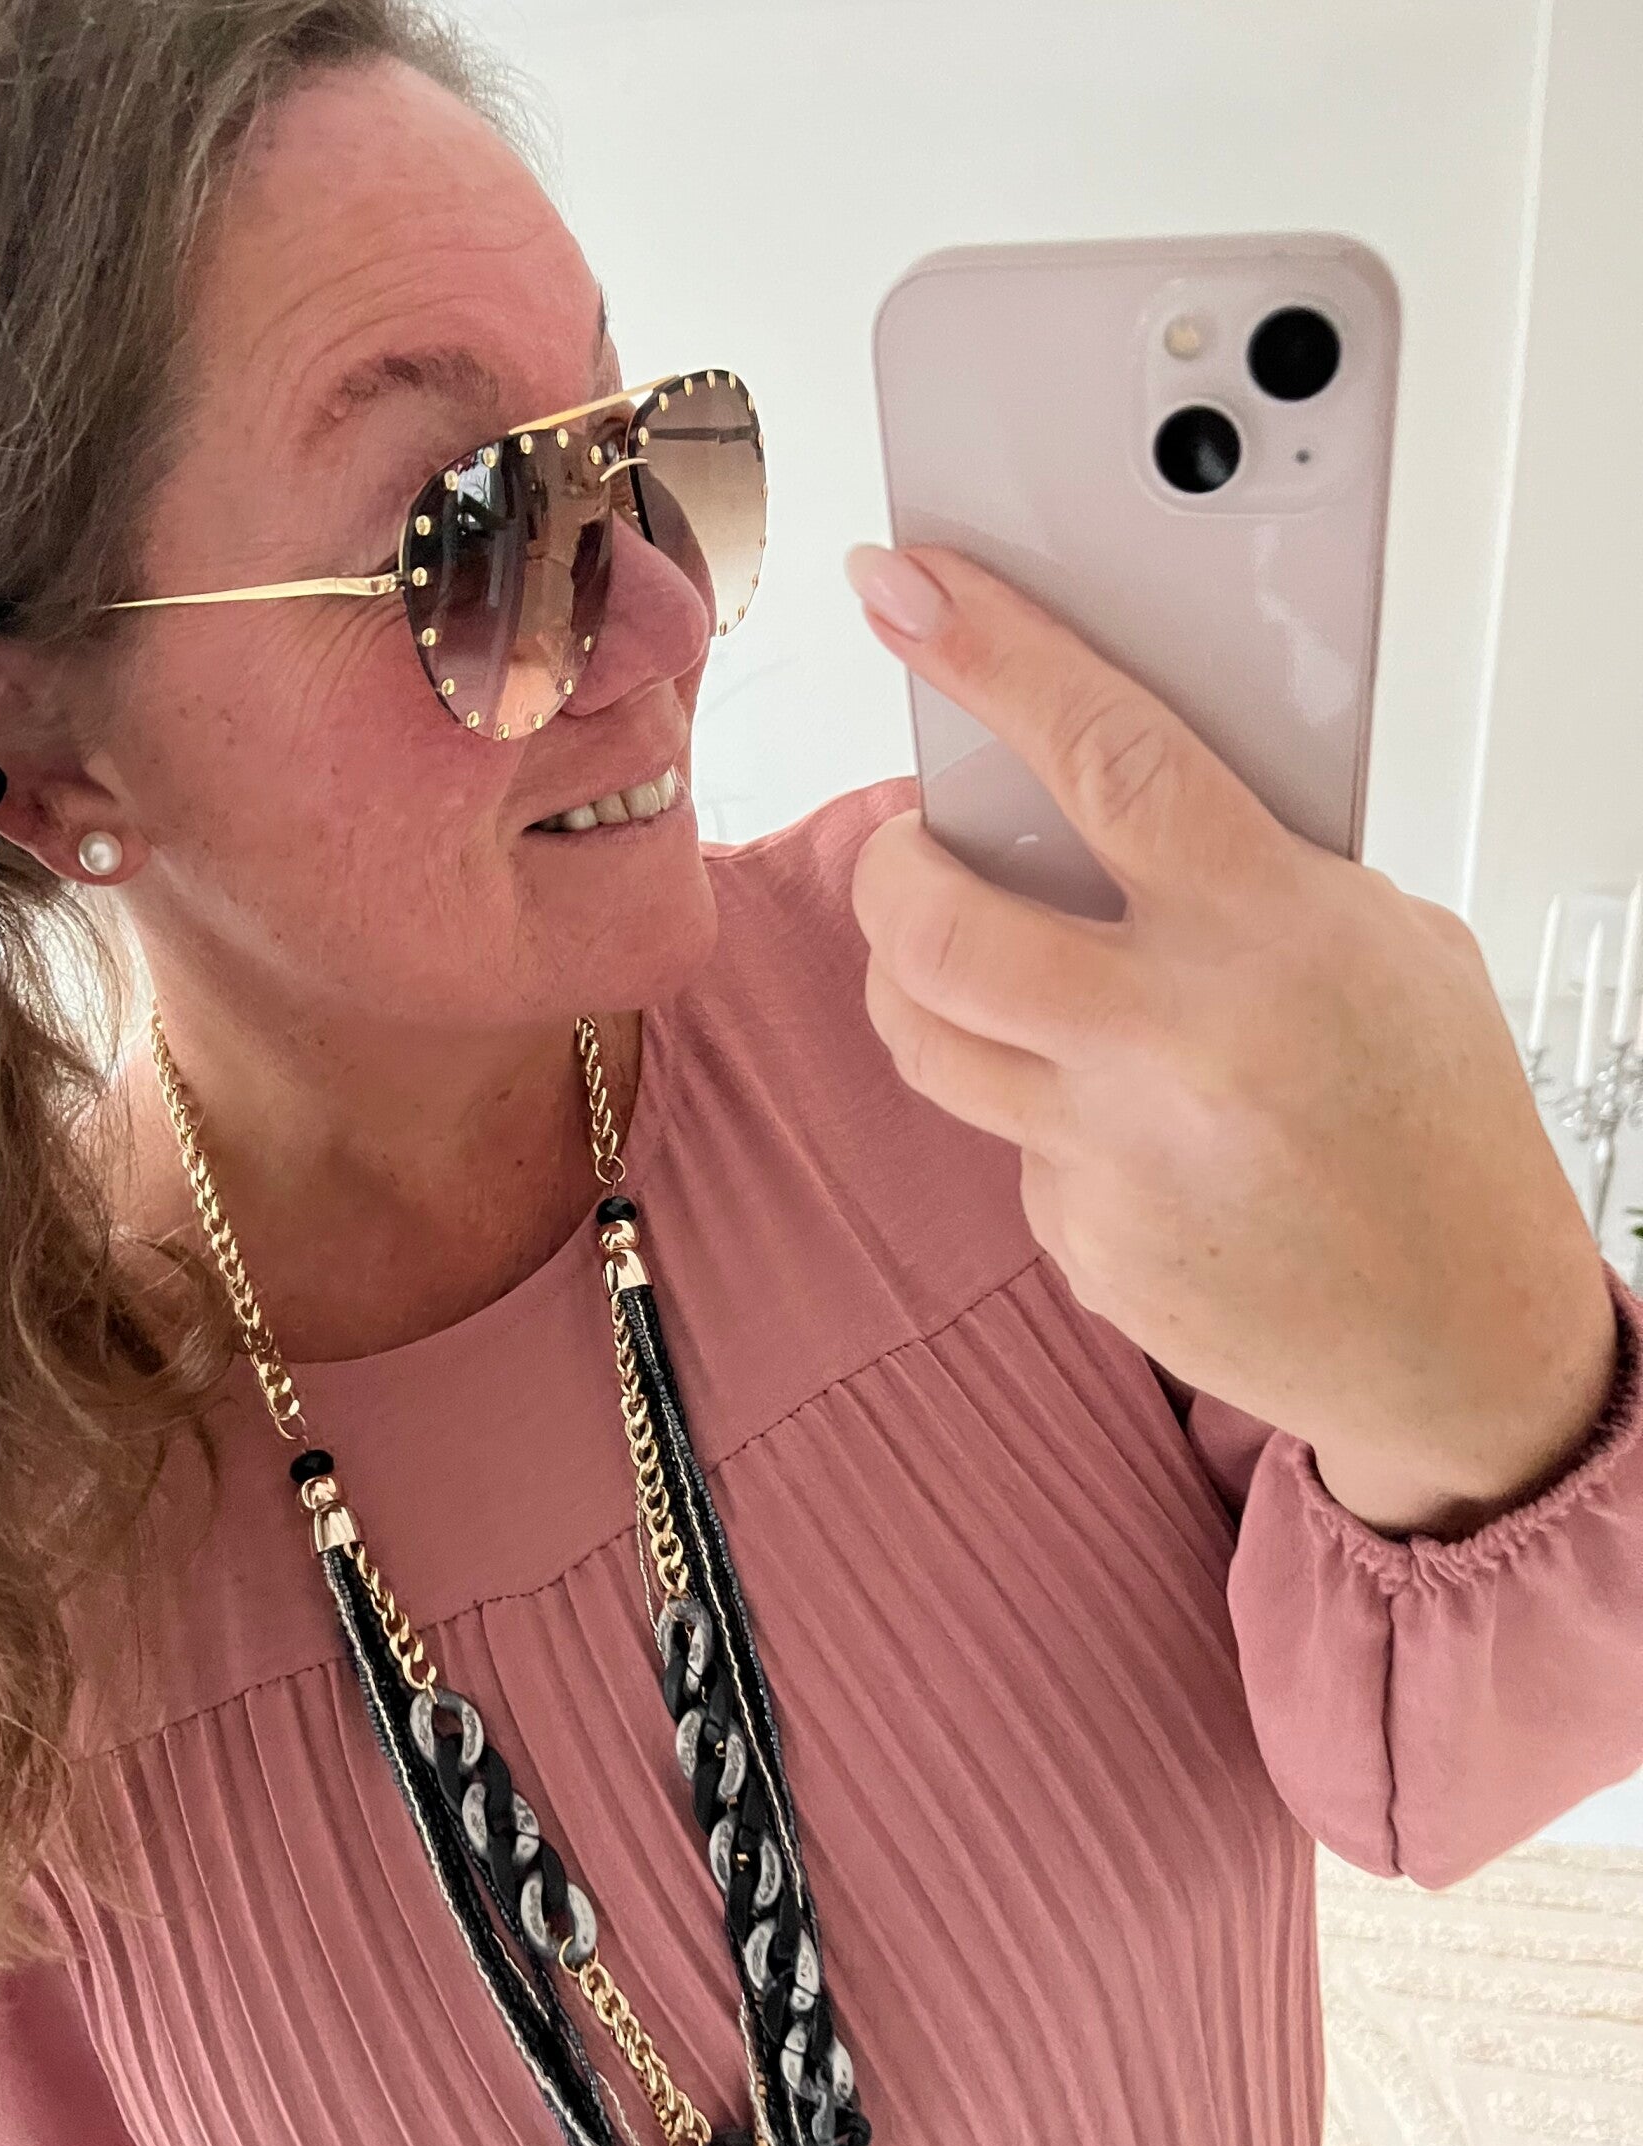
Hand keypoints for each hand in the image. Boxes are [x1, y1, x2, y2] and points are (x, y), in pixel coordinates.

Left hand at [844, 541, 1618, 1539]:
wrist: (1465, 1344)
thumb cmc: (1441, 1132)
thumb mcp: (1388, 947)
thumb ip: (1251, 872)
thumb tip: (1102, 803)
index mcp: (1271, 934)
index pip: (1100, 756)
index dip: (989, 656)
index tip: (905, 592)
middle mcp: (1173, 1045)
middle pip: (932, 924)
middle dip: (888, 868)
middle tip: (910, 855)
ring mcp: (1113, 1158)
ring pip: (924, 1039)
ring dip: (919, 982)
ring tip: (980, 968)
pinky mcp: (1081, 1247)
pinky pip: (1004, 1144)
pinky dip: (1039, 1113)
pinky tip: (1130, 1129)